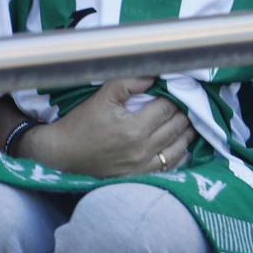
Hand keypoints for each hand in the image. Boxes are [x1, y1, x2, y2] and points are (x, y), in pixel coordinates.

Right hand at [20, 78, 193, 176]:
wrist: (62, 153)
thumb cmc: (81, 122)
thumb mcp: (102, 97)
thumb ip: (128, 83)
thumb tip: (154, 76)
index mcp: (134, 128)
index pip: (167, 108)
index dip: (175, 97)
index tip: (177, 91)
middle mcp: (141, 149)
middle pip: (176, 127)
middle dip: (184, 113)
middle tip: (187, 104)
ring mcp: (141, 166)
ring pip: (177, 148)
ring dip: (186, 134)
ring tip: (190, 122)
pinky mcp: (139, 176)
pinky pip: (168, 167)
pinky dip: (180, 156)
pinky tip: (183, 147)